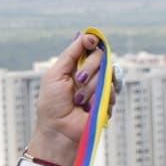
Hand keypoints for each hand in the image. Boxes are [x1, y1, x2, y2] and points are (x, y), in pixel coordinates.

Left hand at [29, 30, 108, 165]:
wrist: (59, 130)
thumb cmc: (52, 104)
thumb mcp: (56, 73)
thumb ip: (71, 52)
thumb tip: (86, 35)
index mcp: (75, 65)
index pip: (91, 47)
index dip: (92, 43)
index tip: (91, 43)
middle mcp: (90, 74)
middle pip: (101, 57)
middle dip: (89, 69)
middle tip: (78, 81)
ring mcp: (100, 87)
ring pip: (107, 74)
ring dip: (92, 88)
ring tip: (80, 101)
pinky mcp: (108, 101)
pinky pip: (113, 90)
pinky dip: (100, 98)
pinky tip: (90, 108)